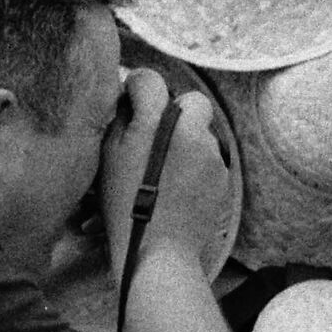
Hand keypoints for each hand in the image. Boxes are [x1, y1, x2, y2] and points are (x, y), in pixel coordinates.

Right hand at [99, 71, 228, 283]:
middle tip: (154, 135)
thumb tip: (129, 98)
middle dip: (173, 111)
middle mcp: (191, 129)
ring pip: (202, 131)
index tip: (131, 103)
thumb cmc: (123, 205)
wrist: (160, 251)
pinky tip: (178, 187)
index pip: (150, 80)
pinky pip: (209, 157)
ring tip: (164, 170)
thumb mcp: (108, 157)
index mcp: (157, 120)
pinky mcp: (223, 175)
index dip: (138, 89)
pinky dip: (196, 164)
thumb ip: (121, 118)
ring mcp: (211, 153)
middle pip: (188, 101)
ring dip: (186, 140)